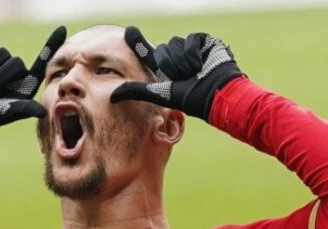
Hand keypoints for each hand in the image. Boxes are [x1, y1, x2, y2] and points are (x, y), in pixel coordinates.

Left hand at [110, 26, 243, 121]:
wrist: (216, 94)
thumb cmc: (191, 99)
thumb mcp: (159, 94)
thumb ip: (136, 91)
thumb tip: (111, 96)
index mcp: (166, 70)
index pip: (148, 54)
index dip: (138, 42)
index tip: (129, 31)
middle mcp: (177, 58)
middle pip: (162, 50)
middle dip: (170, 65)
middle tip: (184, 78)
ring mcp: (191, 48)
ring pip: (175, 44)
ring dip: (183, 61)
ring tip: (195, 73)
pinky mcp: (204, 41)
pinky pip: (191, 39)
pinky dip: (194, 53)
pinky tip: (203, 64)